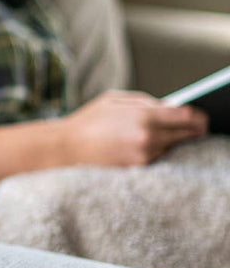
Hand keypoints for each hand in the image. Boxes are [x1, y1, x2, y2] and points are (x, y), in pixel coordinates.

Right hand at [61, 90, 208, 166]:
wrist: (66, 148)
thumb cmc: (88, 120)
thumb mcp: (115, 99)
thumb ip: (146, 101)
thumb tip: (170, 107)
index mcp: (144, 116)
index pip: (188, 116)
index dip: (199, 116)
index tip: (202, 118)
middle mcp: (148, 137)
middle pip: (186, 134)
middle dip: (192, 130)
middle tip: (195, 128)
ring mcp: (143, 155)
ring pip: (172, 146)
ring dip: (170, 140)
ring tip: (158, 134)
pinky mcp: (136, 168)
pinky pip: (157, 157)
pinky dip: (156, 151)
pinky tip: (144, 145)